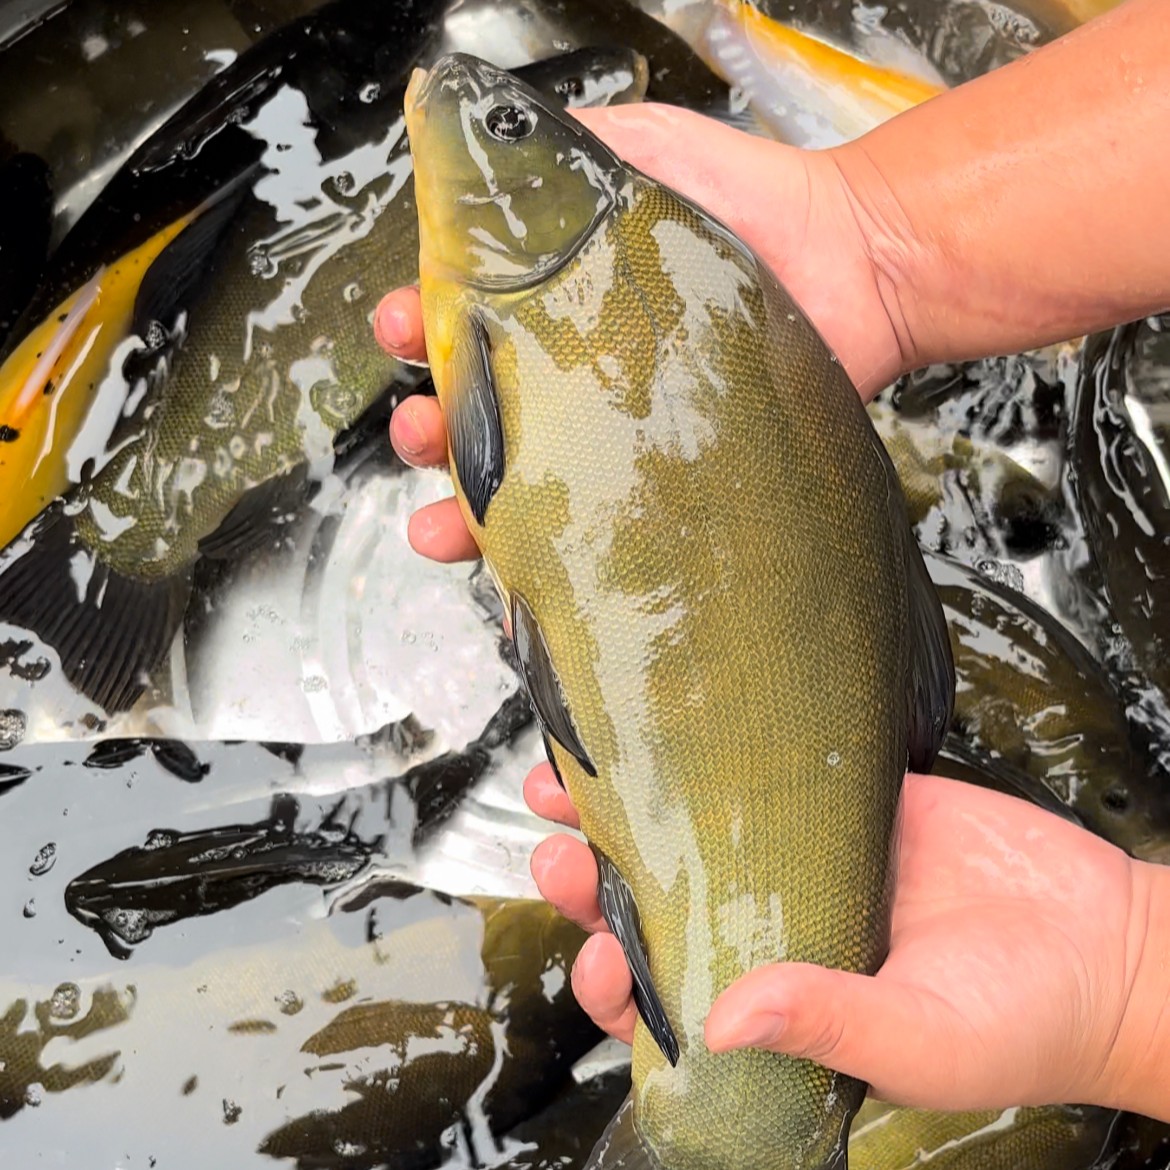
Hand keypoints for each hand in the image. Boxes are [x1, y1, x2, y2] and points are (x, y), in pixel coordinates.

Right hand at [375, 101, 909, 563]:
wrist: (853, 263)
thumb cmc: (754, 203)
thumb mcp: (643, 152)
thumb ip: (565, 154)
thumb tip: (484, 150)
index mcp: (559, 301)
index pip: (463, 320)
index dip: (416, 324)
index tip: (398, 323)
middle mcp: (580, 372)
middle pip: (477, 413)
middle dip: (426, 428)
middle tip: (418, 429)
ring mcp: (619, 433)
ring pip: (519, 485)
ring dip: (460, 507)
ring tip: (438, 519)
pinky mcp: (663, 482)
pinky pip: (592, 530)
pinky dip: (539, 559)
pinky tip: (509, 569)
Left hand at [524, 767, 1165, 1117]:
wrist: (1107, 944)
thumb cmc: (1022, 1023)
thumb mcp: (919, 1041)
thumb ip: (825, 1025)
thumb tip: (723, 1021)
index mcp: (778, 1007)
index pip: (668, 1002)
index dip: (618, 982)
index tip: (596, 955)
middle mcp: (775, 930)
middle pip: (662, 907)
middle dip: (598, 885)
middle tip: (559, 855)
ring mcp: (803, 860)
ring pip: (692, 836)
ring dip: (631, 814)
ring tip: (569, 789)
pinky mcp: (843, 802)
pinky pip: (764, 776)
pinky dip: (711, 758)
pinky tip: (669, 736)